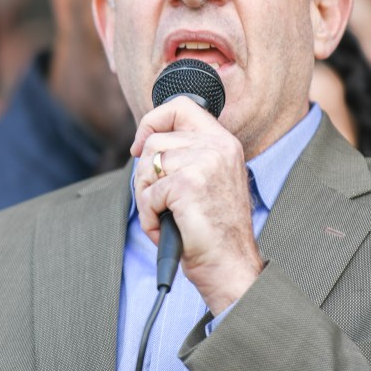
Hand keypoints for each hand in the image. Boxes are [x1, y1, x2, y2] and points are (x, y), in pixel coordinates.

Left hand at [131, 96, 264, 313]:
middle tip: (155, 198)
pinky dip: (149, 215)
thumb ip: (188, 154)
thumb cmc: (214, 230)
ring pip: (146, 165)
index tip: (140, 145)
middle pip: (154, 140)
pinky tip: (166, 226)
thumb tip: (145, 141)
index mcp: (224, 142)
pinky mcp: (187, 184)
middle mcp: (217, 146)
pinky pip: (148, 193)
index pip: (181, 106)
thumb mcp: (209, 179)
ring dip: (145, 195)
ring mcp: (203, 162)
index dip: (153, 121)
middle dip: (144, 172)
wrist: (230, 264)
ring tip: (164, 214)